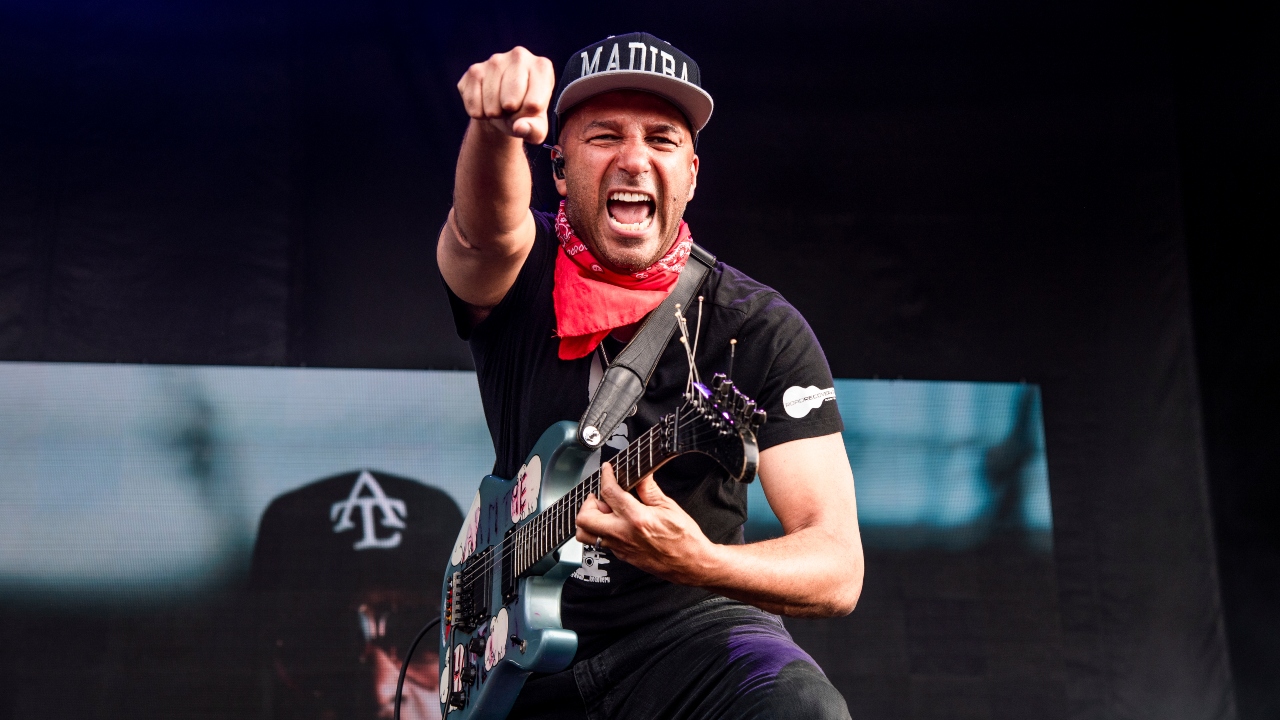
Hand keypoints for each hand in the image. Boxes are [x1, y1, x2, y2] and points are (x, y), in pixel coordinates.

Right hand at [457, 46, 554, 144]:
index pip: (533, 105)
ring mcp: (495, 60)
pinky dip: (478, 112)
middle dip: (509, 115)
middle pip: (511, 101)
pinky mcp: (474, 70)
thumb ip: (534, 130)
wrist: (502, 107)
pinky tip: (485, 104)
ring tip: (500, 107)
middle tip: (512, 110)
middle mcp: (520, 56)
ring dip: (494, 114)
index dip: (527, 117)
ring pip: (491, 102)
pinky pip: (473, 100)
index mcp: (542, 67)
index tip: (527, 111)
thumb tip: (519, 127)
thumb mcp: (536, 127)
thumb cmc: (525, 113)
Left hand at [574, 462, 717, 585]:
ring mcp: (620, 548)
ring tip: (604, 512)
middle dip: (588, 503)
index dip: (605, 476)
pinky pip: (600, 542)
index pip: (609, 492)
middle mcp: (623, 534)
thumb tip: (641, 473)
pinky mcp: (621, 556)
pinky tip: (616, 523)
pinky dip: (601, 530)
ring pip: (585, 535)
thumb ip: (649, 489)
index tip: (607, 470)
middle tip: (600, 496)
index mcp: (636, 518)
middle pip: (584, 518)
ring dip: (589, 520)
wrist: (691, 564)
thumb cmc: (684, 538)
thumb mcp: (669, 507)